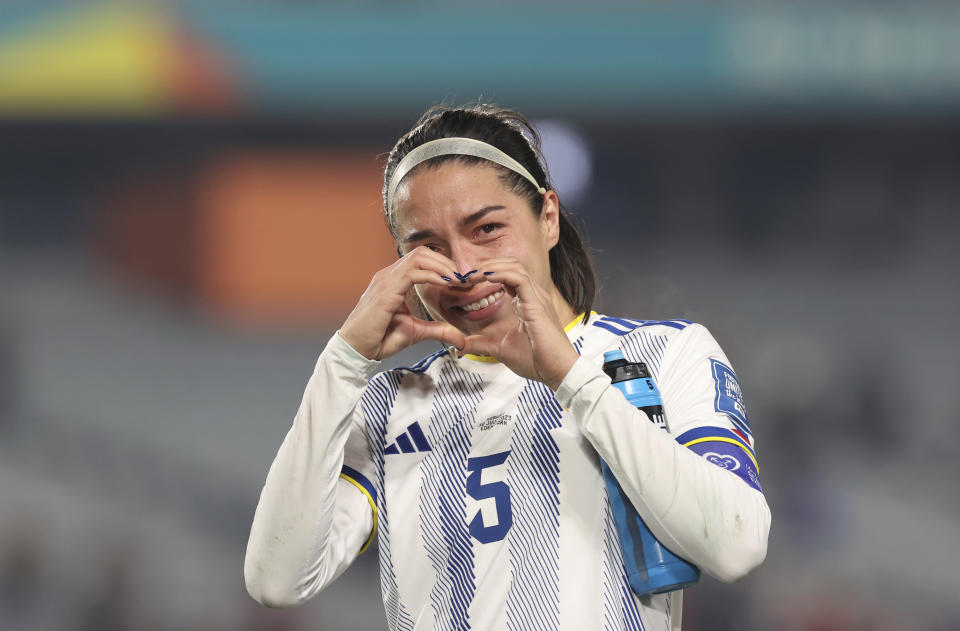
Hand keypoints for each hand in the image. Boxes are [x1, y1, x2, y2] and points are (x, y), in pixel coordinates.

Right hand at [339, 247, 465, 359]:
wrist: (357, 350)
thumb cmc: (380, 339)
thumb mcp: (417, 332)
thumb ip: (438, 330)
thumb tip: (460, 338)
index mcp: (394, 281)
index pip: (421, 259)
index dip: (443, 265)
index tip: (460, 280)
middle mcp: (389, 275)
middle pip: (422, 252)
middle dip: (446, 262)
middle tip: (462, 277)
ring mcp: (386, 280)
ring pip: (419, 257)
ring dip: (442, 266)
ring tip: (456, 279)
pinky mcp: (386, 290)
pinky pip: (413, 273)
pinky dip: (433, 275)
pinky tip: (446, 284)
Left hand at [460, 258, 578, 388]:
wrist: (557, 372)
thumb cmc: (536, 361)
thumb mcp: (499, 349)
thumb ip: (479, 344)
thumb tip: (458, 345)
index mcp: (527, 302)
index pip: (508, 275)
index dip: (487, 274)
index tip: (468, 281)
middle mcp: (533, 296)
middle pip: (511, 265)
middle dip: (487, 265)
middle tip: (467, 275)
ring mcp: (537, 297)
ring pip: (515, 267)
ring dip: (490, 267)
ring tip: (472, 275)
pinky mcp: (536, 304)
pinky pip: (519, 278)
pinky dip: (500, 274)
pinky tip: (485, 278)